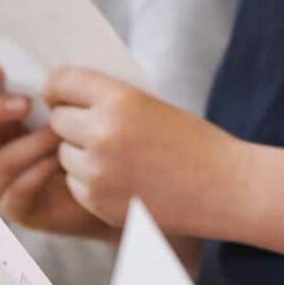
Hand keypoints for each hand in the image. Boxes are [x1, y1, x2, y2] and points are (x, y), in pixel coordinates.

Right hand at [0, 63, 116, 240]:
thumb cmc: (83, 129)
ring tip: (60, 132)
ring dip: (30, 143)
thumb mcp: (61, 99)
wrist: (109, 177)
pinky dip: (39, 171)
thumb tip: (42, 46)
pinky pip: (17, 190)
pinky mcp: (16, 209)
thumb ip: (44, 80)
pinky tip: (59, 159)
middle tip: (26, 103)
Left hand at [44, 66, 240, 232]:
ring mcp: (98, 172)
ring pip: (63, 154)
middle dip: (70, 123)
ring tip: (117, 156)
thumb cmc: (193, 141)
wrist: (226, 188)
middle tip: (91, 127)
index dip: (59, 88)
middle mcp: (102, 134)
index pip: (62, 82)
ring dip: (80, 154)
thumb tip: (65, 97)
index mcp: (118, 101)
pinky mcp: (99, 202)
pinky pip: (76, 184)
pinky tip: (123, 180)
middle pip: (57, 121)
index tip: (62, 95)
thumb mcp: (151, 104)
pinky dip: (91, 182)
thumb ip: (109, 100)